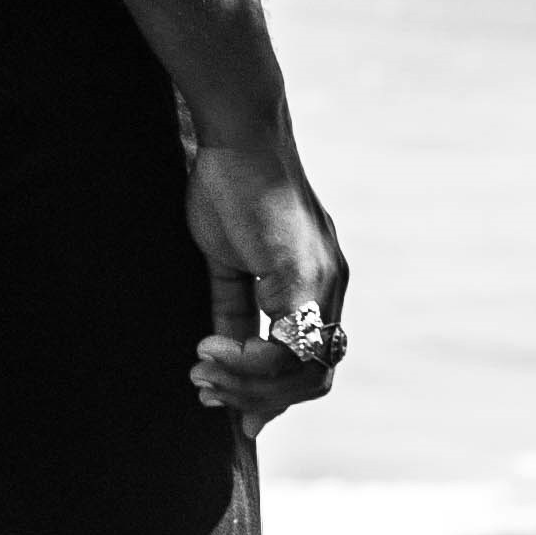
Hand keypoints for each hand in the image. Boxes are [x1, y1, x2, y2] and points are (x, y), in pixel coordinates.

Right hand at [184, 116, 347, 427]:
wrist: (239, 135)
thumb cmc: (230, 188)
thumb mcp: (229, 264)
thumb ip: (233, 313)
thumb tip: (223, 362)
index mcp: (319, 286)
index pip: (312, 364)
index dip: (270, 395)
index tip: (219, 399)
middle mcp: (333, 288)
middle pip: (315, 379)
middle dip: (257, 399)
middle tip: (208, 391)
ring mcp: (324, 283)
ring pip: (304, 370)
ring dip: (248, 385)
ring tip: (203, 371)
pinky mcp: (303, 276)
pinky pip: (288, 346)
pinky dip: (247, 361)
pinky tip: (209, 349)